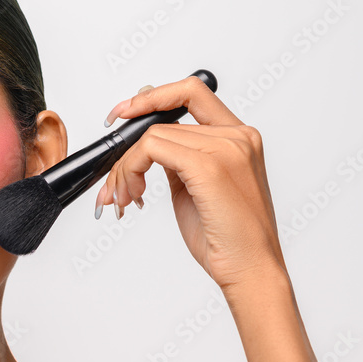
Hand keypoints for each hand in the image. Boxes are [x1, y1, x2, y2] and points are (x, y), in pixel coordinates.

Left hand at [94, 75, 287, 293]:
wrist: (250, 269)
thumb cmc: (226, 238)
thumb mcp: (197, 188)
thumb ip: (180, 160)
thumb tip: (148, 147)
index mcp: (240, 137)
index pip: (191, 92)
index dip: (151, 97)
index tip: (122, 113)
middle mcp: (238, 136)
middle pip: (162, 119)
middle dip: (126, 148)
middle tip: (112, 178)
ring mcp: (226, 148)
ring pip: (151, 136)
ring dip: (124, 169)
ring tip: (124, 199)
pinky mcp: (208, 166)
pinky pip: (151, 149)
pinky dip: (131, 170)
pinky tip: (134, 197)